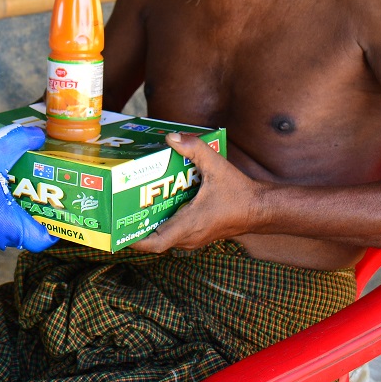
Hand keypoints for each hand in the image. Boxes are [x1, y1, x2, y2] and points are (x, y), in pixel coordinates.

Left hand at [133, 133, 263, 252]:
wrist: (261, 209)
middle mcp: (189, 236)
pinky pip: (175, 233)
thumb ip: (194, 149)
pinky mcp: (199, 234)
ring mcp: (194, 238)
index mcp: (189, 225)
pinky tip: (161, 202)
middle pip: (155, 240)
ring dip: (151, 224)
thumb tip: (171, 137)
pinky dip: (164, 222)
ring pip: (165, 237)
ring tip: (135, 204)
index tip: (119, 231)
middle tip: (122, 209)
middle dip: (137, 227)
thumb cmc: (240, 193)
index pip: (156, 244)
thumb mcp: (217, 166)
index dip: (135, 241)